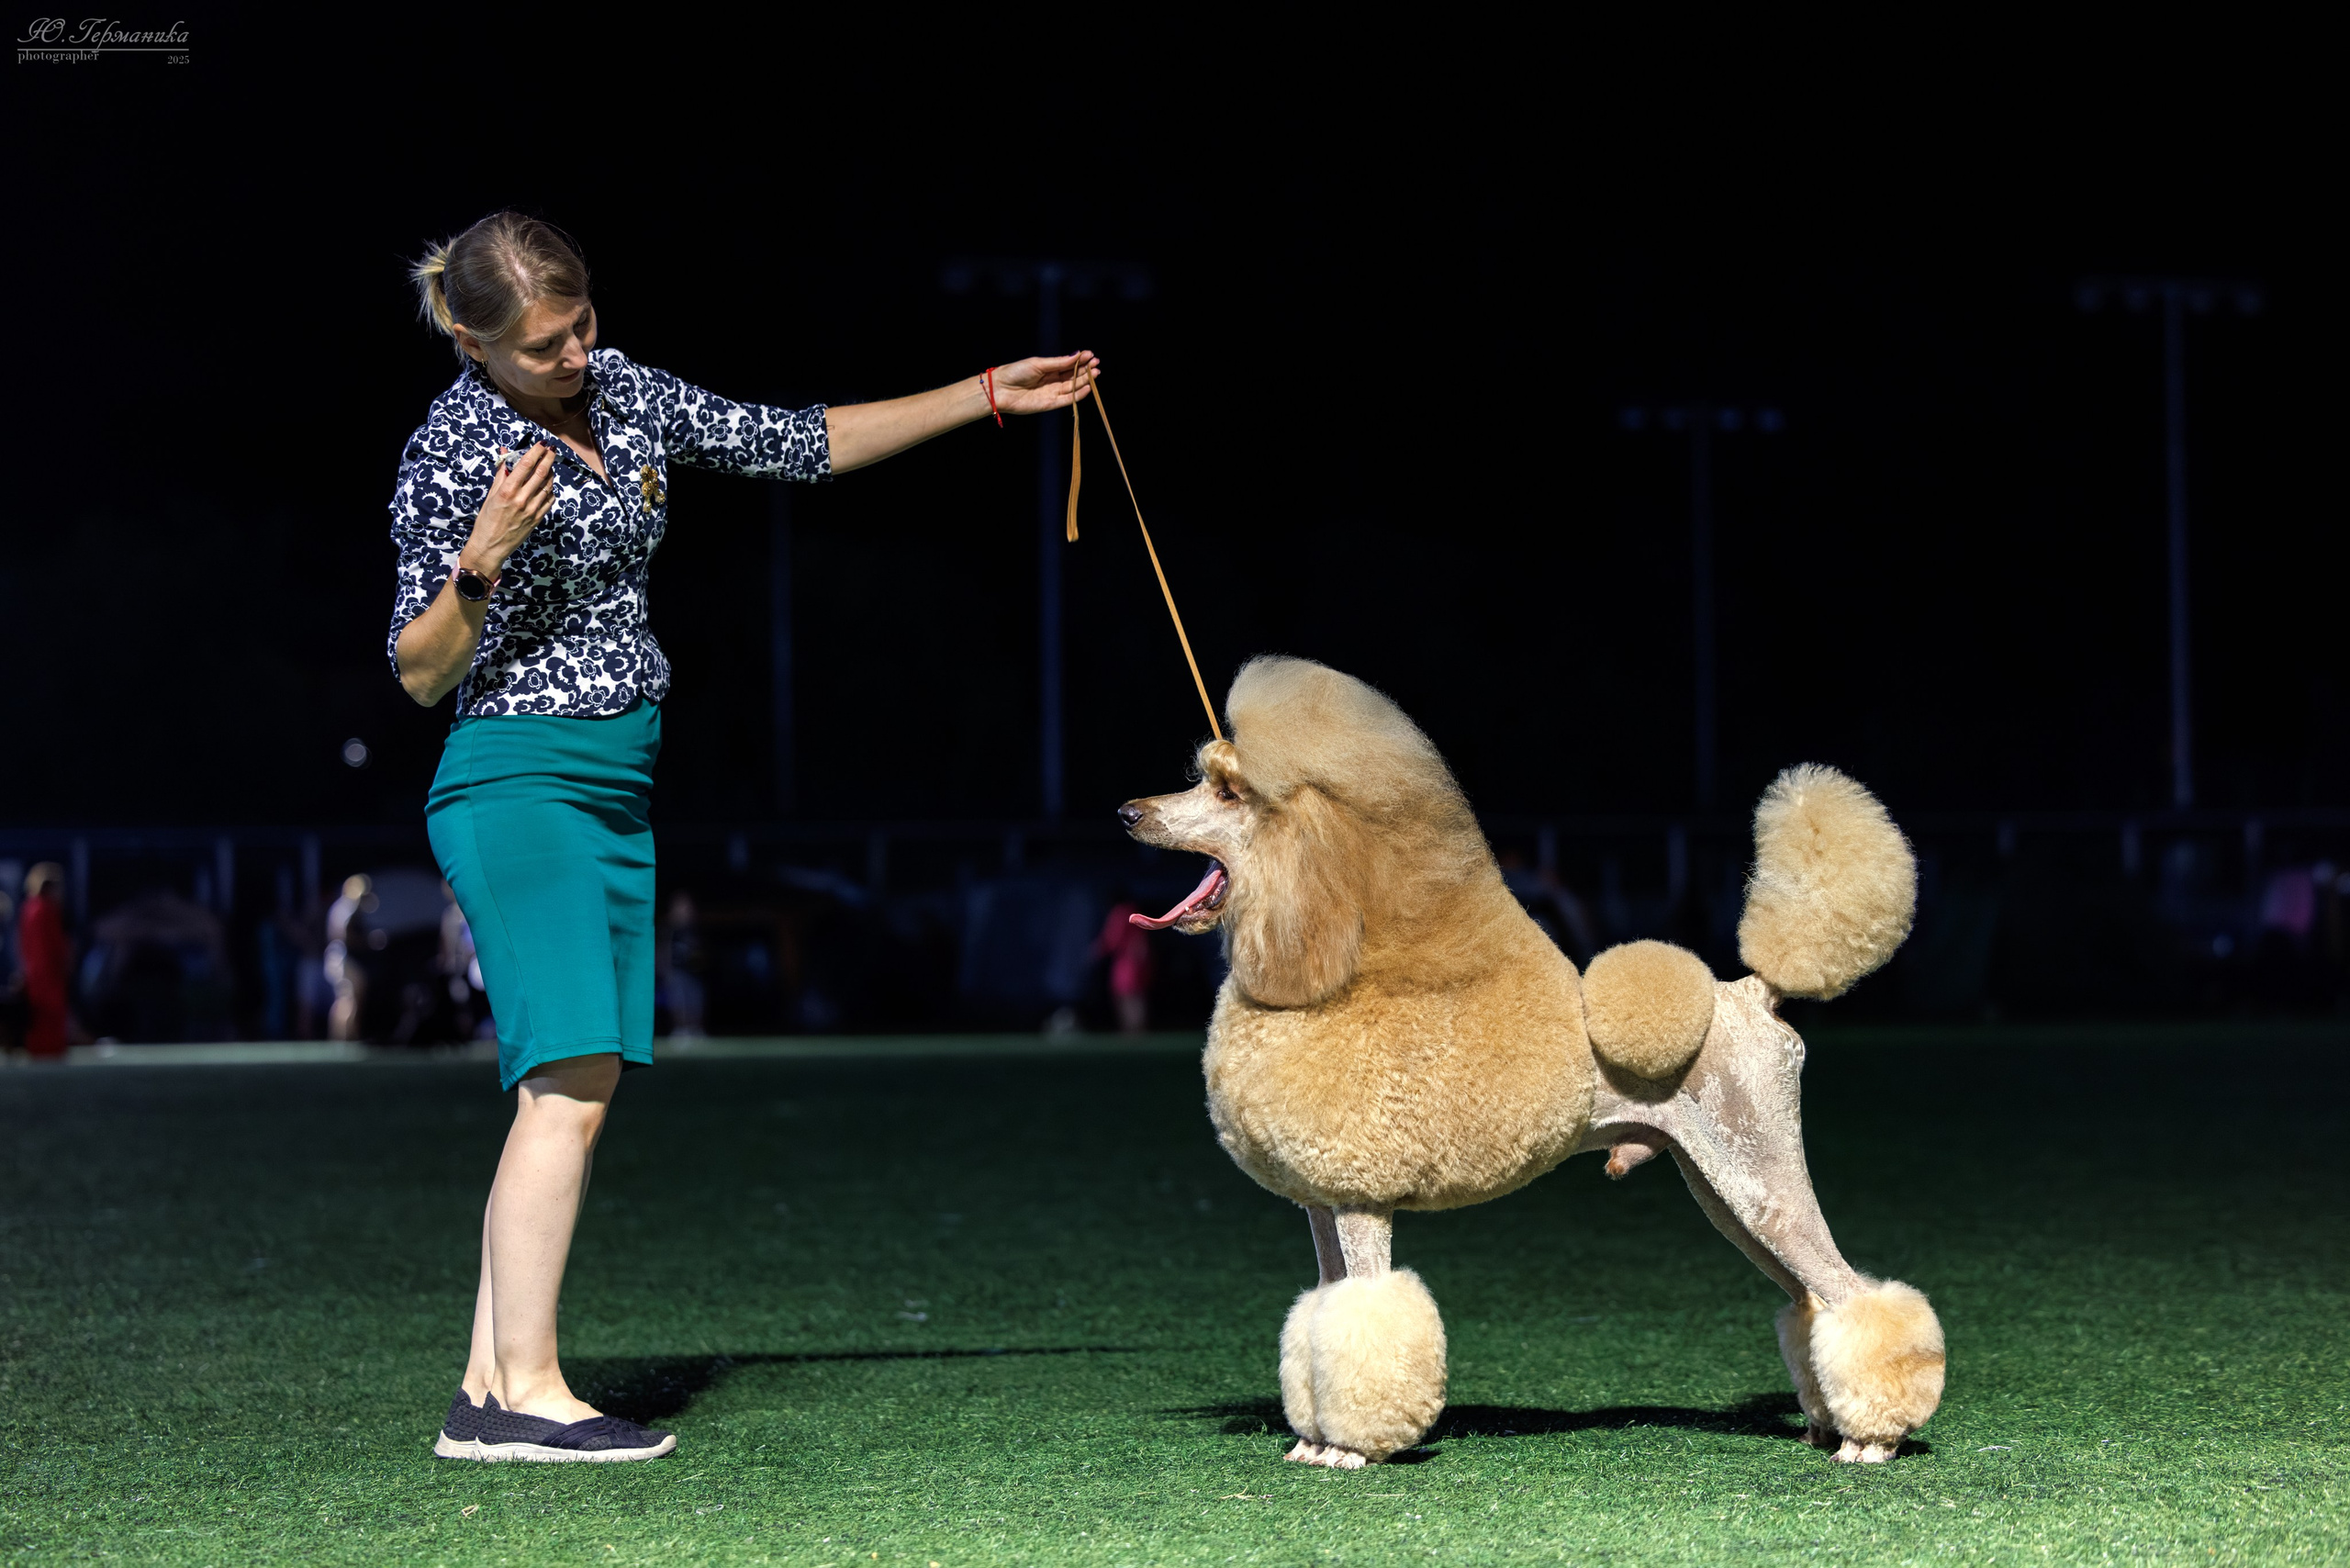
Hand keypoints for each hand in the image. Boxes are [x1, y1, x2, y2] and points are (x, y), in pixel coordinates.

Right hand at [462, 442, 558, 577]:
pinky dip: (550, 489)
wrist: (490, 547)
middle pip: (541, 472)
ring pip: (548, 485)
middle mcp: (522, 499)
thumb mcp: (491, 495)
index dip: (536, 451)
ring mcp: (532, 510)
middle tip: (553, 448)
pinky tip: (547, 485)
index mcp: (507, 491)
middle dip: (549, 458)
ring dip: (550, 472)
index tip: (542, 443)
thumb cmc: (487, 520)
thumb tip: (505, 453)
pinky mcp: (538, 519)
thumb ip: (501, 473)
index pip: (526, 465)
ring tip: (549, 465)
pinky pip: (549, 500)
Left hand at [990, 352, 1103, 415]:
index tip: (1091, 354)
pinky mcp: (1050, 404)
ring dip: (1085, 381)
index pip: (1068, 365)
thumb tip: (1077, 355)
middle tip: (1097, 363)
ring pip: (1073, 387)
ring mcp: (1052, 393)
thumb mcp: (1039, 363)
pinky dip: (1078, 395)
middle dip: (1085, 370)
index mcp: (1048, 369)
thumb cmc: (1016, 372)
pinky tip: (1088, 387)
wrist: (1000, 389)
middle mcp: (1052, 381)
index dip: (1080, 360)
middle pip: (1073, 376)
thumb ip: (1059, 362)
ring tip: (1096, 373)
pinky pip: (1067, 400)